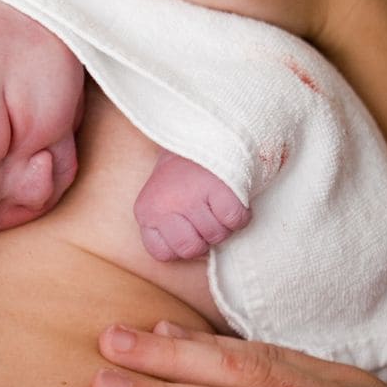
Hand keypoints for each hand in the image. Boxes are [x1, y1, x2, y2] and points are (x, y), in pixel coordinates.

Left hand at [134, 150, 249, 260]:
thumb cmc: (183, 171)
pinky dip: (241, 214)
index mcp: (146, 211)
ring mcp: (190, 199)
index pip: (162, 253)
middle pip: (192, 250)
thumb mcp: (162, 198)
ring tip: (216, 198)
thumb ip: (169, 227)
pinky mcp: (218, 190)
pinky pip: (235, 221)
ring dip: (224, 223)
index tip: (187, 227)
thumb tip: (196, 256)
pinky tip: (231, 196)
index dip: (179, 245)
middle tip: (206, 212)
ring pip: (217, 236)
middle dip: (204, 238)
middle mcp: (164, 207)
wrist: (201, 131)